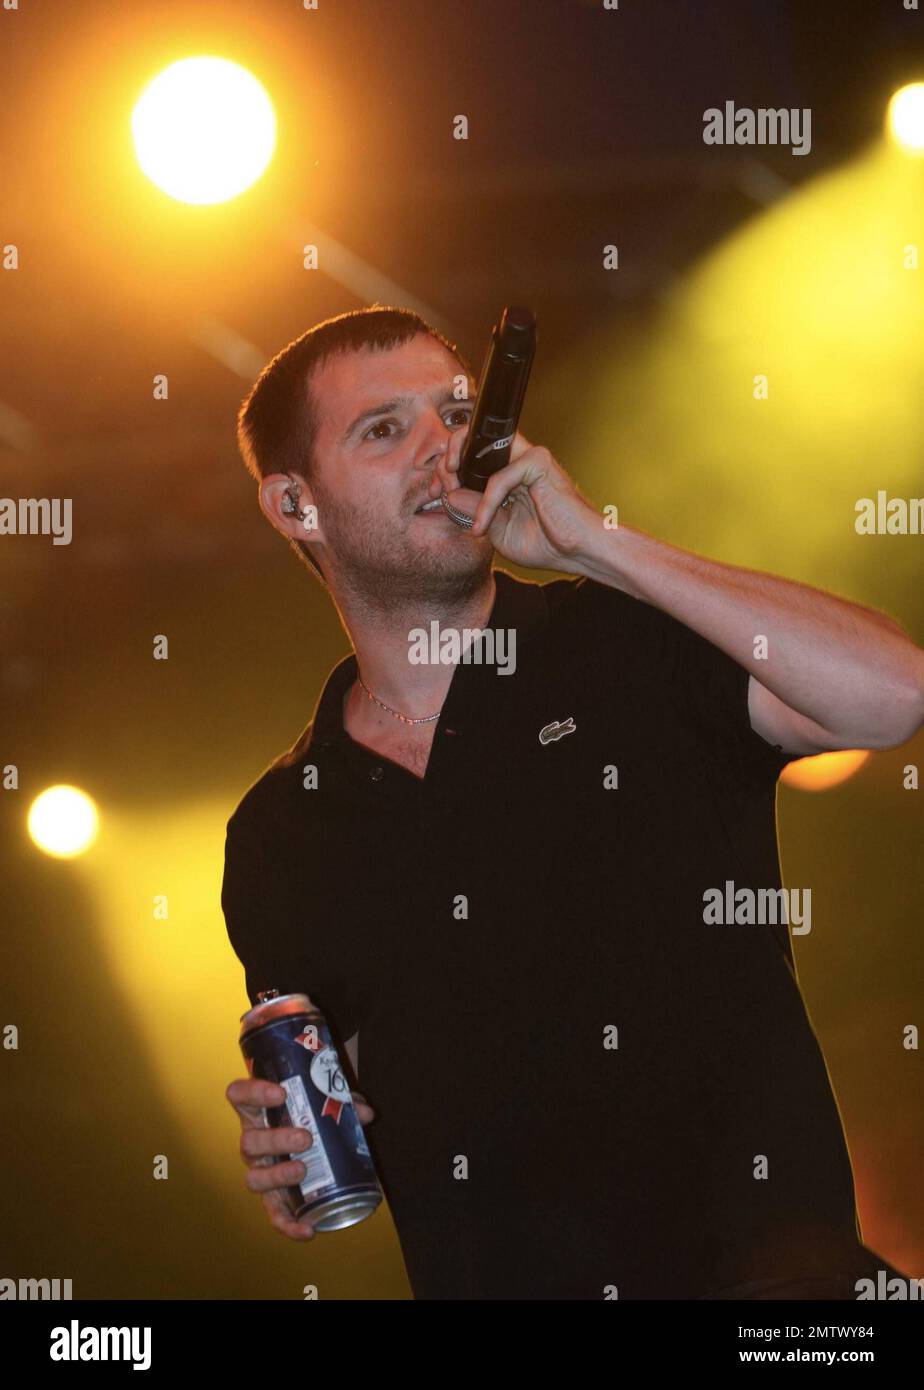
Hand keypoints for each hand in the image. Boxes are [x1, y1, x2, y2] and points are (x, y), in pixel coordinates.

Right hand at [227, 1076, 375, 1240]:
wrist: (310, 1140)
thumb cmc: (311, 1113)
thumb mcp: (325, 1102)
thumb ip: (343, 1103)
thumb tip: (365, 1114)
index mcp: (258, 1112)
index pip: (239, 1095)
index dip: (254, 1093)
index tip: (281, 1093)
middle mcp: (253, 1142)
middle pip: (249, 1142)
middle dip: (275, 1140)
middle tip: (305, 1138)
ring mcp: (260, 1172)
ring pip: (254, 1178)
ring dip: (278, 1176)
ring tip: (302, 1170)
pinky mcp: (273, 1199)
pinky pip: (275, 1215)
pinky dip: (288, 1225)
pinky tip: (308, 1229)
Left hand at [428, 429, 598, 571]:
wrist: (577, 552)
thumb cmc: (545, 543)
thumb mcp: (496, 529)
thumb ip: (473, 510)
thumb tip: (447, 494)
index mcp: (508, 472)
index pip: (470, 456)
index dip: (447, 469)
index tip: (433, 492)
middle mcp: (517, 459)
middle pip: (471, 442)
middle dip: (445, 462)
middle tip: (435, 488)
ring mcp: (529, 457)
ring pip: (480, 448)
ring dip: (456, 471)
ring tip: (447, 495)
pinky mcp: (538, 462)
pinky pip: (499, 479)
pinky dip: (485, 503)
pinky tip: (480, 525)